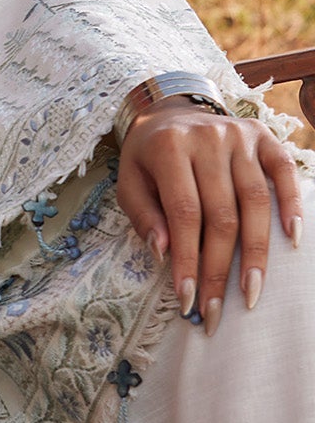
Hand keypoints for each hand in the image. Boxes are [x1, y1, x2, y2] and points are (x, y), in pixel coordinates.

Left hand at [116, 99, 302, 331]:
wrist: (170, 111)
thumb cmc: (147, 157)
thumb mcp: (130, 181)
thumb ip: (144, 216)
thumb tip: (165, 253)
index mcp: (170, 148)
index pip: (184, 214)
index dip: (188, 259)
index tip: (187, 299)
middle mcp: (209, 139)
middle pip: (222, 215)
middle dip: (219, 269)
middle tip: (217, 311)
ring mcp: (240, 136)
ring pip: (255, 201)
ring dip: (256, 253)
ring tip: (252, 293)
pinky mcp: (264, 137)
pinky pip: (284, 172)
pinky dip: (292, 204)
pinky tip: (293, 240)